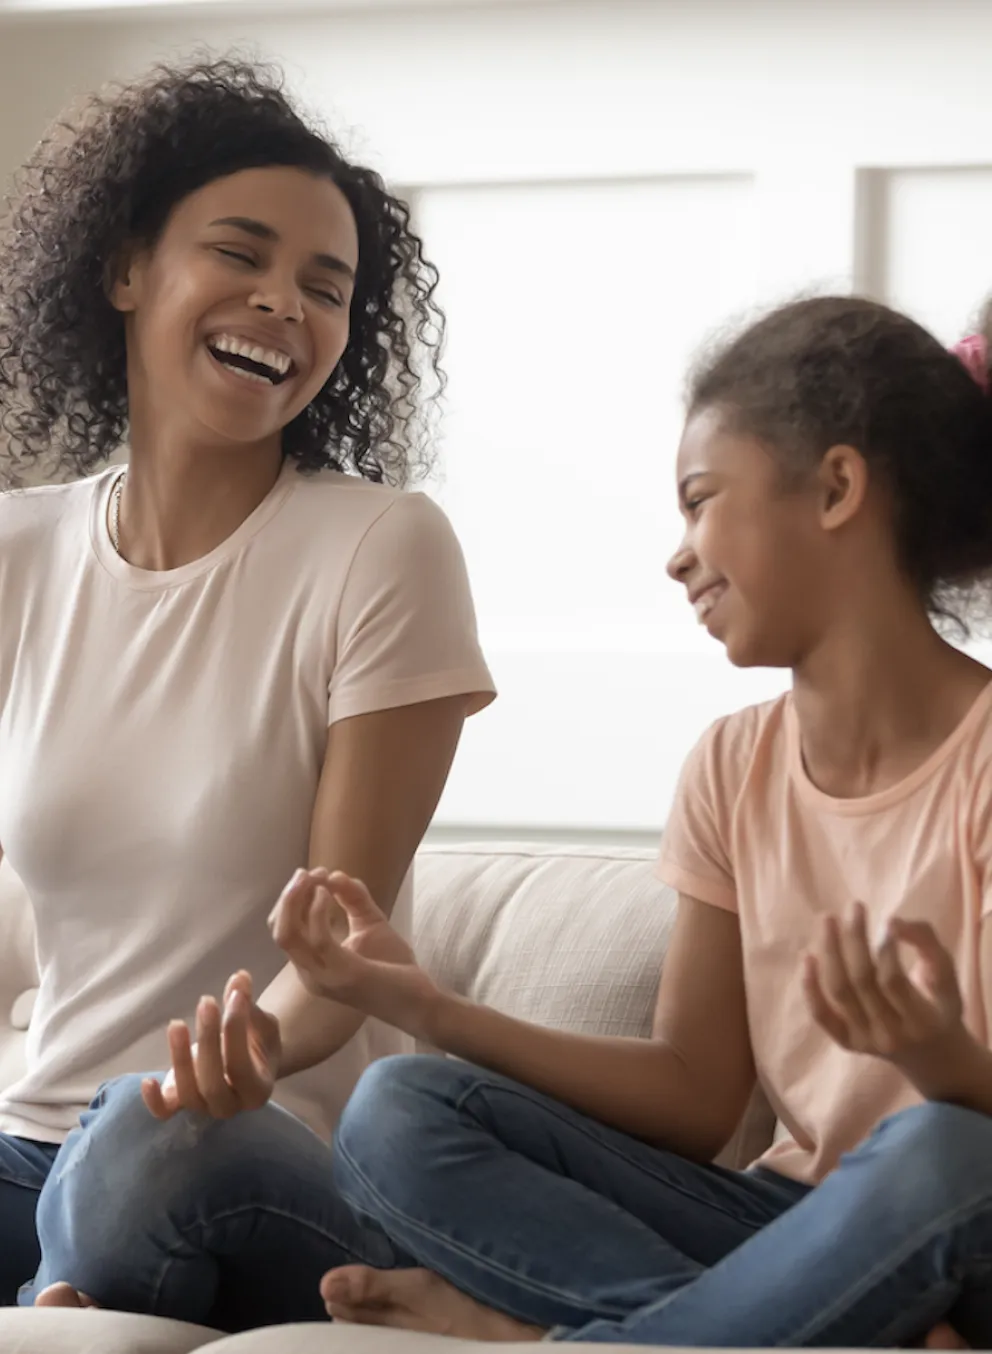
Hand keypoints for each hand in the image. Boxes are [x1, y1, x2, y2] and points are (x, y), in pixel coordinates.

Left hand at [142, 970, 281, 1119]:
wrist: (247, 1064)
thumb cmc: (256, 1042)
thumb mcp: (261, 1024)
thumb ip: (249, 1006)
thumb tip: (239, 978)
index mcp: (257, 1090)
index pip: (241, 1067)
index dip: (236, 1032)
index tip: (235, 996)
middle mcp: (231, 1106)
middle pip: (213, 1082)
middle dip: (207, 1040)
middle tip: (206, 1002)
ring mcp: (203, 1108)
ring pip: (187, 1093)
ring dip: (180, 1059)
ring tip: (177, 1024)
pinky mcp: (180, 1104)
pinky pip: (164, 1112)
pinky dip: (154, 1101)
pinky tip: (148, 1080)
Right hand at [268, 867, 439, 1037]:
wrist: (420, 1003)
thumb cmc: (395, 968)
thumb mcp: (370, 924)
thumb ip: (354, 899)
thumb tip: (334, 875)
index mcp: (313, 965)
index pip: (284, 929)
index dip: (292, 899)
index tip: (314, 875)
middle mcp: (310, 973)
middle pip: (279, 930)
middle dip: (288, 897)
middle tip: (305, 873)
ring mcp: (324, 976)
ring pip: (288, 934)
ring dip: (296, 899)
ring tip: (314, 876)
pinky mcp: (344, 974)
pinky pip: (318, 939)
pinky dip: (317, 912)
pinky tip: (327, 893)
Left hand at [803, 903, 964, 1071]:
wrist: (931, 1053)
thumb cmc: (939, 1004)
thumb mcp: (946, 974)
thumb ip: (926, 942)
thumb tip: (891, 921)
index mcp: (922, 1020)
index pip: (893, 981)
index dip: (885, 948)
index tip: (886, 919)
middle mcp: (891, 1035)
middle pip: (861, 981)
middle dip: (854, 939)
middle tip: (853, 907)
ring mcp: (865, 1040)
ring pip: (838, 992)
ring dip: (829, 952)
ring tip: (828, 920)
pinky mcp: (846, 1042)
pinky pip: (821, 1014)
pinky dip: (810, 986)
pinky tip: (808, 956)